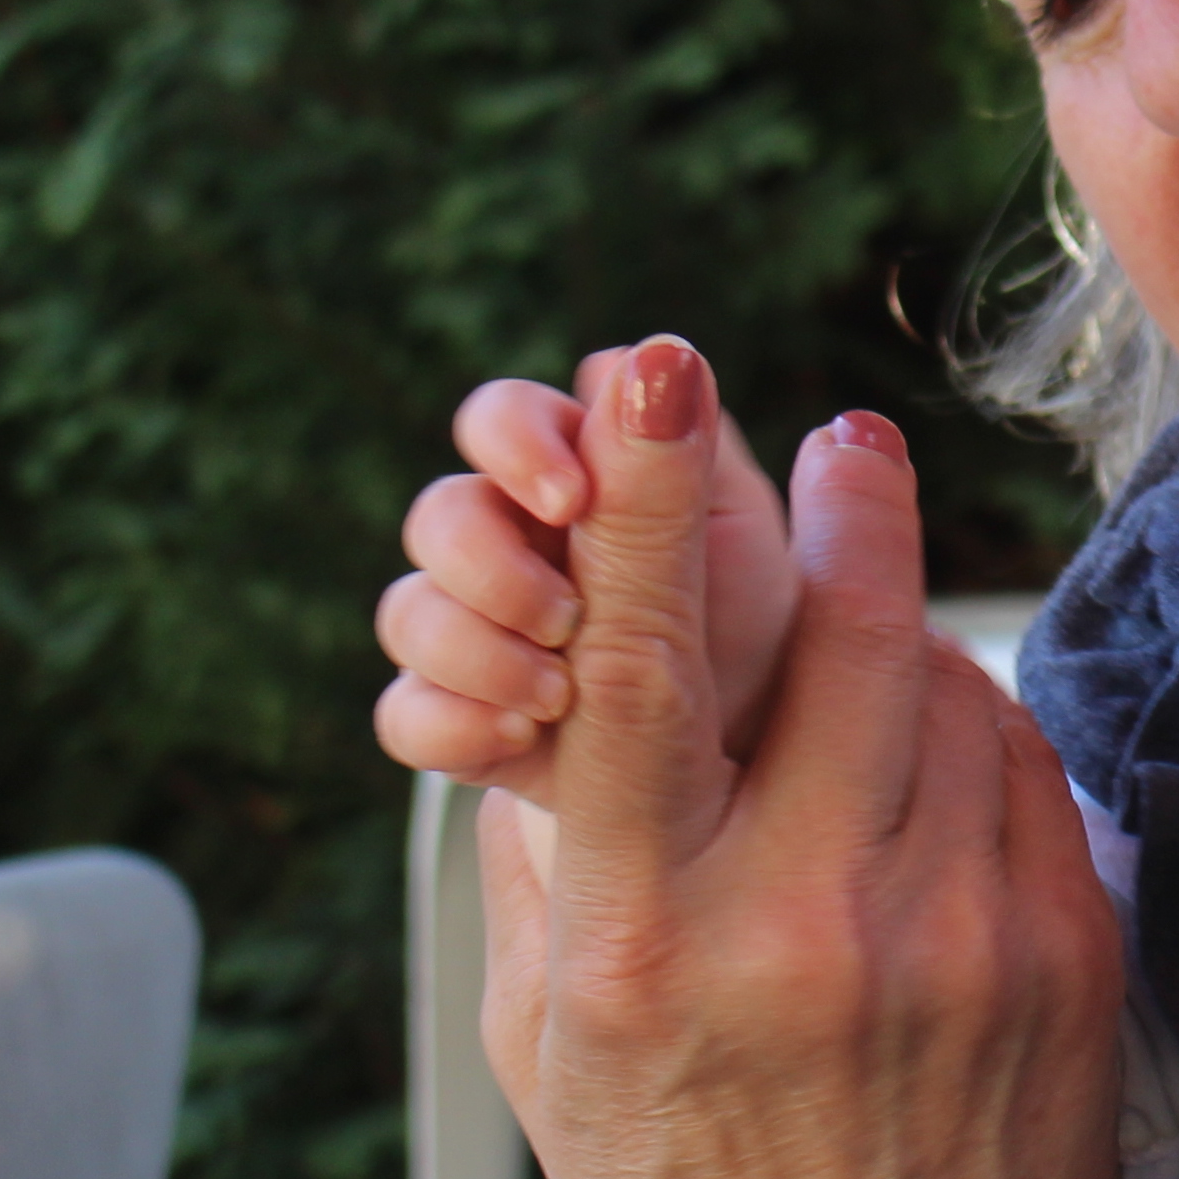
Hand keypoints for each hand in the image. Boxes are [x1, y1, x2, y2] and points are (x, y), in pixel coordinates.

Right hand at [372, 352, 797, 791]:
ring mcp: (491, 643)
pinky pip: (405, 715)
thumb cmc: (773, 683)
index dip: (523, 439)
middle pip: (443, 509)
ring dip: (473, 648)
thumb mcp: (743, 575)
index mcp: (608, 491)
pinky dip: (452, 729)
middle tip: (563, 618)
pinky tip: (517, 747)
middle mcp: (535, 553)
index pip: (521, 417)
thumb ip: (682, 469)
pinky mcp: (471, 734)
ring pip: (410, 609)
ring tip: (555, 702)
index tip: (569, 499)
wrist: (753, 827)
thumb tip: (655, 352)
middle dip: (484, 557)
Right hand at [478, 338, 1123, 1178]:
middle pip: (838, 640)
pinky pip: (1024, 773)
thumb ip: (550, 841)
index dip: (647, 503)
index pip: (638, 672)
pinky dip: (978, 742)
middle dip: (843, 513)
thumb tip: (563, 640)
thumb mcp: (549, 1028)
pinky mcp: (1065, 962)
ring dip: (903, 647)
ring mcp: (950, 948)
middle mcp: (796, 931)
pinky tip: (937, 778)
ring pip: (942, 694)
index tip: (655, 367)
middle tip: (840, 441)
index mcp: (641, 939)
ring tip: (869, 672)